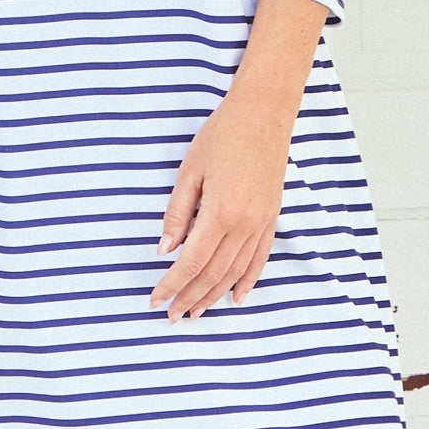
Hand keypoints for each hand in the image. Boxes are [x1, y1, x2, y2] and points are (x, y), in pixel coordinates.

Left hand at [149, 92, 293, 321]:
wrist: (264, 113)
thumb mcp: (190, 171)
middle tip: (171, 315)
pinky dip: (247, 281)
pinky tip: (236, 297)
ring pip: (235, 272)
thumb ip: (177, 214)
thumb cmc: (222, 135)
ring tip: (196, 312)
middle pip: (213, 274)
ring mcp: (261, 223)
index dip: (172, 284)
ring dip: (214, 295)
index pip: (191, 262)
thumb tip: (164, 250)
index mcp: (220, 213)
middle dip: (190, 297)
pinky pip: (259, 259)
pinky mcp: (272, 217)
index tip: (156, 299)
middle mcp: (244, 225)